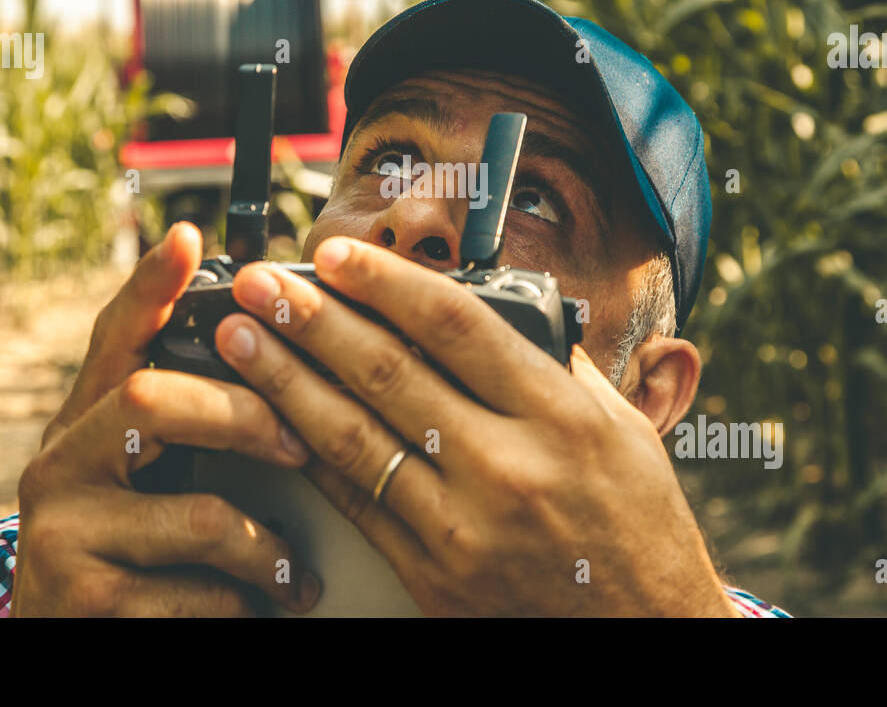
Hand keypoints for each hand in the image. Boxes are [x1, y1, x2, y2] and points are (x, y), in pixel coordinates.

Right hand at [11, 223, 321, 616]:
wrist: (63, 645)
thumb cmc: (128, 552)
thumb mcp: (140, 481)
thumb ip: (183, 422)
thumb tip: (272, 351)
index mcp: (81, 426)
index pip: (112, 338)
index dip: (149, 286)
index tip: (187, 238)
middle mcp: (57, 466)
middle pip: (154, 399)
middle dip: (244, 415)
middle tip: (299, 446)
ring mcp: (62, 534)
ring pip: (204, 515)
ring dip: (268, 548)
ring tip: (293, 571)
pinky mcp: (83, 602)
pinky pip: (202, 594)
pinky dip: (243, 605)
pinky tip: (247, 610)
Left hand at [211, 237, 738, 616]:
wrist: (644, 633)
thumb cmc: (637, 524)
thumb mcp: (622, 429)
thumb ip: (555, 366)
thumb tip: (490, 308)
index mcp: (561, 416)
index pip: (456, 325)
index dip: (386, 281)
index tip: (337, 253)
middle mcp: (510, 468)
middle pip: (390, 373)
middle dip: (313, 320)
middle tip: (261, 283)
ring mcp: (466, 528)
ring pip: (356, 438)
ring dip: (287, 381)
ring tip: (242, 340)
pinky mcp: (434, 575)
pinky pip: (358, 503)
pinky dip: (312, 455)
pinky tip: (276, 418)